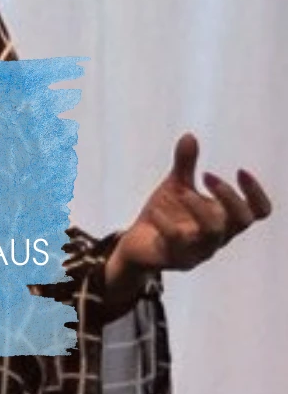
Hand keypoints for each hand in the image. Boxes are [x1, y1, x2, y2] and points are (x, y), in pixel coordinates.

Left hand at [105, 133, 272, 304]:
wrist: (137, 244)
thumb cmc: (165, 216)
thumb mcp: (176, 187)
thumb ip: (184, 164)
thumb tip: (189, 135)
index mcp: (224, 219)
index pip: (258, 212)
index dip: (255, 193)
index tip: (240, 170)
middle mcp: (218, 236)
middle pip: (242, 221)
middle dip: (229, 196)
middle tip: (207, 176)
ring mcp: (199, 250)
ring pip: (213, 233)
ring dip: (200, 208)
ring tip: (183, 193)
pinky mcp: (177, 258)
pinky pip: (177, 242)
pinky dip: (166, 223)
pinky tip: (155, 211)